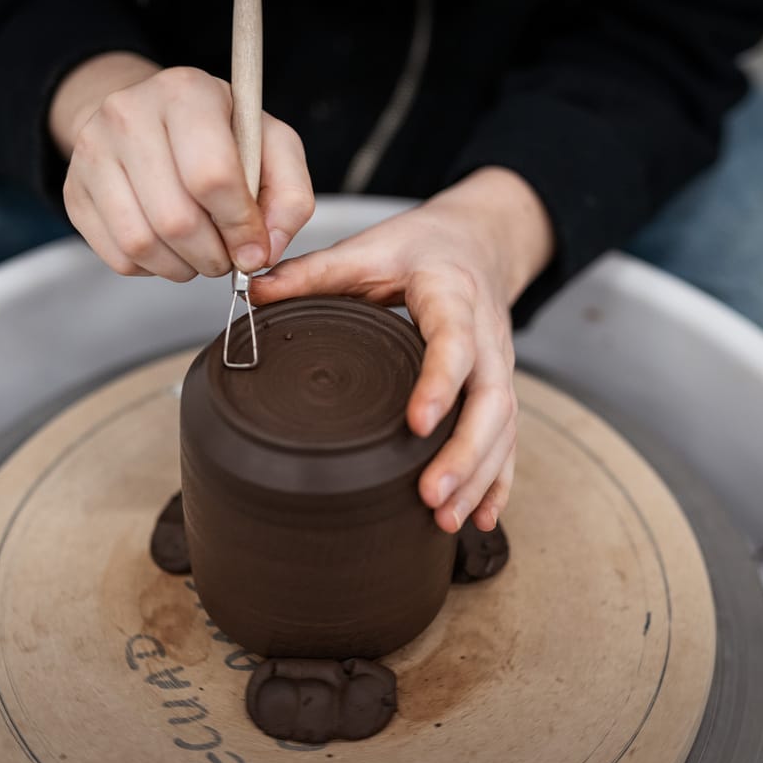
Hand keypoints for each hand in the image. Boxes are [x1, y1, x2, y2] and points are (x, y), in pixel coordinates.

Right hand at [49, 52, 314, 279]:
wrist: (151, 120)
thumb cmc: (221, 136)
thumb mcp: (273, 148)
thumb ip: (290, 197)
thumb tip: (265, 249)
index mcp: (185, 92)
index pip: (211, 176)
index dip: (240, 226)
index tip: (254, 246)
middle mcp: (128, 113)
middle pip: (176, 218)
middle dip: (214, 255)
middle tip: (228, 255)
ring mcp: (92, 152)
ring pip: (142, 243)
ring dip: (184, 267)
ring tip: (202, 253)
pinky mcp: (74, 191)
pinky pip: (119, 256)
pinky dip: (153, 268)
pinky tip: (170, 248)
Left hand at [250, 167, 553, 532]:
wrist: (477, 243)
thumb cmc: (424, 249)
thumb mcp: (370, 247)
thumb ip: (314, 273)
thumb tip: (254, 295)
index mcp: (453, 296)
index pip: (455, 343)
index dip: (441, 383)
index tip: (418, 424)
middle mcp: (487, 336)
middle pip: (492, 401)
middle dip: (465, 454)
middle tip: (430, 496)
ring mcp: (499, 367)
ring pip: (503, 429)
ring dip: (479, 478)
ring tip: (445, 519)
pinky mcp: (499, 391)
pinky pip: (508, 441)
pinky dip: (497, 483)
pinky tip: (479, 519)